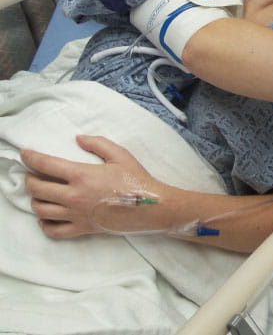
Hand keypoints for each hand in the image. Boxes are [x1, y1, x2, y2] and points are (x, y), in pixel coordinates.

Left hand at [21, 135, 165, 237]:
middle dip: (29, 179)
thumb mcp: (120, 155)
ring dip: (36, 200)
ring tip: (41, 193)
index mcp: (82, 175)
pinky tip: (48, 216)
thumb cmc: (136, 179)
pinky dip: (45, 223)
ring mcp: (76, 214)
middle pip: (36, 188)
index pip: (45, 165)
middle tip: (33, 174)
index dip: (30, 158)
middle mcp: (74, 196)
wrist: (150, 206)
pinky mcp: (81, 229)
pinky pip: (53, 230)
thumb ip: (98, 143)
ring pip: (40, 209)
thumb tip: (78, 139)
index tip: (25, 154)